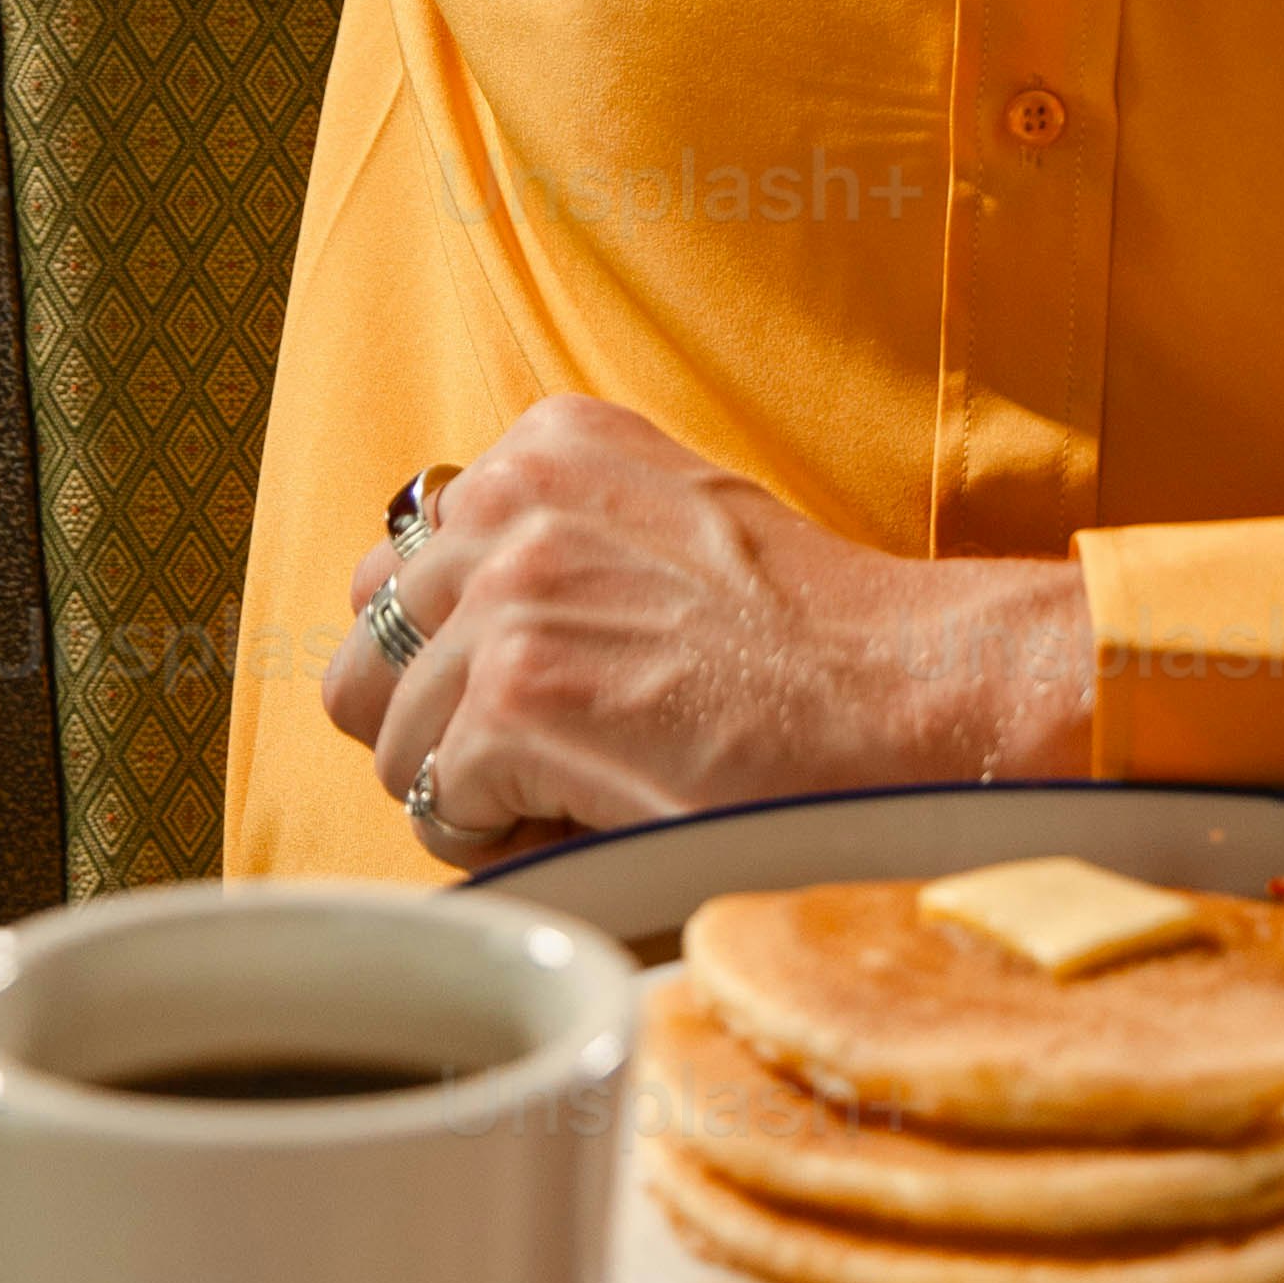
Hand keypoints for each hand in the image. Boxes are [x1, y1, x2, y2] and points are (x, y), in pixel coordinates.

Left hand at [322, 397, 1093, 862]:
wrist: (915, 697)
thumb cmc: (813, 644)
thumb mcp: (669, 528)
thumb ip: (544, 544)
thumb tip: (410, 633)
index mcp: (550, 446)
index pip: (401, 568)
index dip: (462, 657)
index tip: (554, 688)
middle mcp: (515, 499)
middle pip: (369, 652)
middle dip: (438, 724)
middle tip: (554, 754)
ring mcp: (513, 595)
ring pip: (394, 741)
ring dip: (477, 790)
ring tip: (595, 781)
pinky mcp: (523, 696)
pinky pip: (440, 805)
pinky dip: (509, 836)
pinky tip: (605, 808)